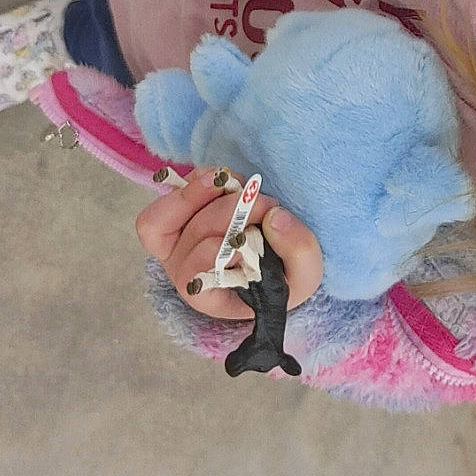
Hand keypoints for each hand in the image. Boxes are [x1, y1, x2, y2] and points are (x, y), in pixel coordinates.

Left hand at [134, 170, 323, 319]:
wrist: (271, 260)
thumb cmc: (281, 275)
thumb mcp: (304, 275)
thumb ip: (299, 251)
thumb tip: (274, 217)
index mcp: (208, 295)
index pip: (195, 272)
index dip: (226, 250)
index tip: (258, 240)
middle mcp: (183, 270)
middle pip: (197, 230)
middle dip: (235, 211)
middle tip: (267, 206)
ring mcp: (174, 242)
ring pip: (174, 209)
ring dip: (210, 191)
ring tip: (243, 188)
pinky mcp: (174, 216)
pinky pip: (170, 193)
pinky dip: (198, 180)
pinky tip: (225, 182)